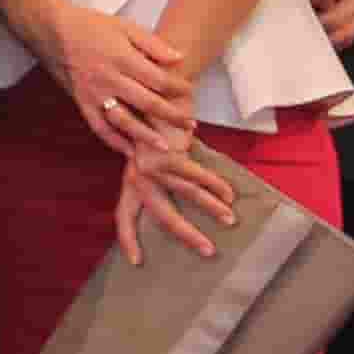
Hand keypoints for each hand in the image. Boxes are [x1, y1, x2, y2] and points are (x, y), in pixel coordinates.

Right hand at [48, 9, 197, 156]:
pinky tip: (130, 152)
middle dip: (172, 116)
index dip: (178, 88)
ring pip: (124, 121)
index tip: (189, 92)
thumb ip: (153, 43)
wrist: (53, 31)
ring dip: (146, 136)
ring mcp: (95, 95)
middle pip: (147, 103)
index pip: (158, 79)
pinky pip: (100, 128)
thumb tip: (179, 58)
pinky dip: (115, 142)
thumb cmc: (91, 27)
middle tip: (189, 124)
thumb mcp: (125, 27)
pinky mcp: (82, 104)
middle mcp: (109, 79)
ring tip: (164, 147)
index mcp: (122, 58)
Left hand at [112, 132, 253, 265]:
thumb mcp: (153, 155)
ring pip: (185, 194)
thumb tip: (179, 207)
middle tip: (208, 251)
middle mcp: (136, 175)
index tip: (136, 261)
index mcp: (131, 178)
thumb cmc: (160, 124)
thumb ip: (160, 179)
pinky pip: (195, 175)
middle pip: (160, 214)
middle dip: (185, 234)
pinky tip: (228, 193)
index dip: (128, 238)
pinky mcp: (166, 153)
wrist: (157, 92)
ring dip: (210, 208)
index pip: (124, 215)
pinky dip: (214, 184)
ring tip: (230, 219)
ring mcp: (150, 165)